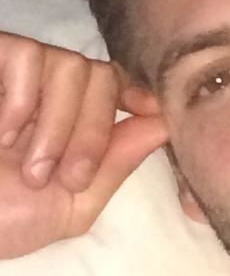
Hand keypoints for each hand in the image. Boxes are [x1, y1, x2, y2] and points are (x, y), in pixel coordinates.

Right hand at [0, 32, 167, 257]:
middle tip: (65, 178)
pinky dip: (23, 99)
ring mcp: (13, 76)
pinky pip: (27, 54)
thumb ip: (116, 166)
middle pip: (102, 75)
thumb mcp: (71, 206)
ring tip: (30, 169)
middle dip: (93, 131)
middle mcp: (45, 94)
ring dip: (60, 125)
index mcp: (70, 122)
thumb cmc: (1, 221)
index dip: (139, 94)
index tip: (150, 113)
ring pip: (71, 64)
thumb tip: (167, 125)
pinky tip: (3, 132)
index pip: (116, 84)